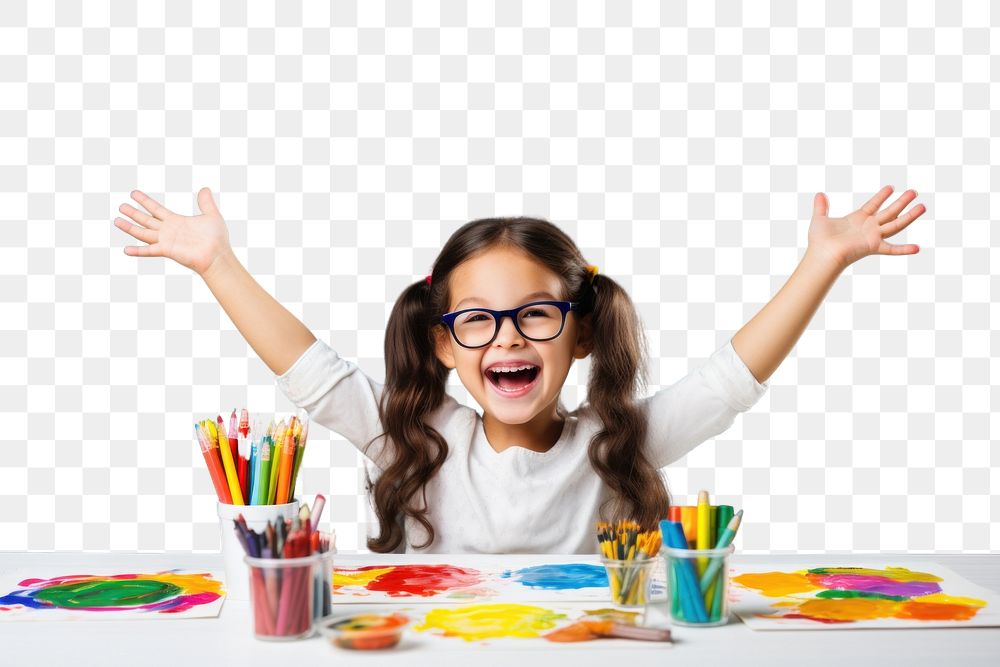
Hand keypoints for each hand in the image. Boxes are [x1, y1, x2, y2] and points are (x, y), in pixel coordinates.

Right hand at [114, 187, 231, 275]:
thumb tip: (204, 188)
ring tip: (116, 221)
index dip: (144, 201)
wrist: (218, 255)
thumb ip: (206, 202)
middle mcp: (168, 231)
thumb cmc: (217, 238)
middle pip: (146, 219)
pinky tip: (126, 249)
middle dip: (133, 213)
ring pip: (143, 232)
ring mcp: (166, 241)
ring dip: (130, 227)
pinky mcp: (168, 250)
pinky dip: (138, 250)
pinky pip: (149, 250)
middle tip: (120, 206)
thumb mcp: (211, 215)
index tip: (133, 193)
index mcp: (176, 221)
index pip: (156, 209)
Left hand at [807, 185, 926, 269]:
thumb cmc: (819, 240)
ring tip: (923, 206)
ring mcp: (873, 236)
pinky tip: (917, 249)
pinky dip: (904, 250)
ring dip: (910, 216)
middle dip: (902, 202)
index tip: (891, 187)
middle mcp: (868, 228)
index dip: (882, 196)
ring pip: (896, 224)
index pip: (873, 205)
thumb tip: (819, 194)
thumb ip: (821, 207)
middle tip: (914, 192)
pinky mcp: (873, 246)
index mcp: (858, 219)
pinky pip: (891, 249)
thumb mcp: (820, 219)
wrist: (821, 254)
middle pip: (889, 212)